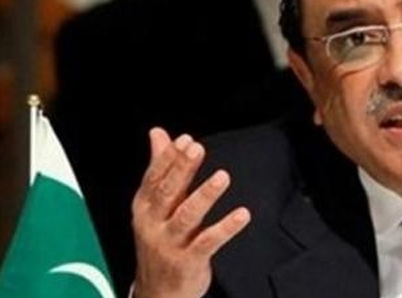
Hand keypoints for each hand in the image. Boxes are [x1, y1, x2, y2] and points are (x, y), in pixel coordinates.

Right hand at [131, 127, 250, 297]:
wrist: (158, 291)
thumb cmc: (159, 241)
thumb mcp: (154, 205)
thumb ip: (160, 168)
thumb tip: (158, 134)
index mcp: (145, 207)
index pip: (154, 178)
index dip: (169, 158)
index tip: (185, 140)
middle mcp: (154, 224)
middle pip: (167, 193)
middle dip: (182, 169)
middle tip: (197, 149)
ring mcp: (170, 243)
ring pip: (187, 216)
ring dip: (204, 195)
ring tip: (221, 177)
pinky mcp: (188, 261)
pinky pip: (208, 242)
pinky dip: (226, 227)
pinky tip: (242, 214)